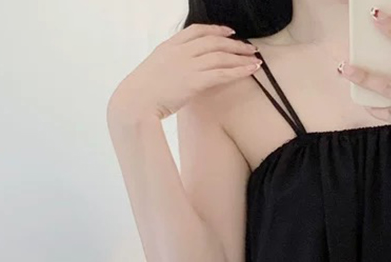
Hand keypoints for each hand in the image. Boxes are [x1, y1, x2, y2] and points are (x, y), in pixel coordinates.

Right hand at [108, 25, 260, 123]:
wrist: (135, 102)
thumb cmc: (142, 93)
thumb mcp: (155, 71)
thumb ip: (170, 66)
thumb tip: (181, 73)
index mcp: (169, 46)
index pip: (197, 31)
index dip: (216, 30)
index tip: (229, 32)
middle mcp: (180, 51)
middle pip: (213, 41)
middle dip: (234, 44)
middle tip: (250, 48)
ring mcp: (187, 65)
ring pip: (220, 55)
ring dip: (241, 57)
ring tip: (255, 59)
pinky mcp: (194, 81)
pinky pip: (222, 73)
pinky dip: (239, 71)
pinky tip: (250, 70)